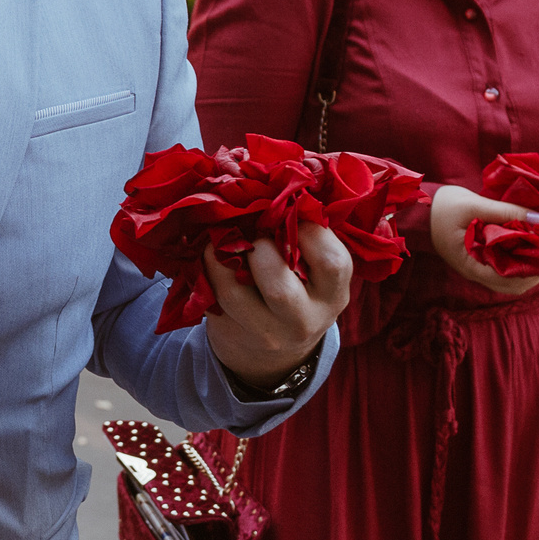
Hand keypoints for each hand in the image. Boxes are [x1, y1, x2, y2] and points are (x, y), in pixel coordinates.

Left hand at [201, 223, 352, 385]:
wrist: (277, 349)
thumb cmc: (298, 287)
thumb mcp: (315, 270)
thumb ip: (304, 237)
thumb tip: (274, 190)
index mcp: (334, 295)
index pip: (332, 262)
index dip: (309, 230)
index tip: (290, 215)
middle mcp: (304, 320)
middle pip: (280, 289)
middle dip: (260, 250)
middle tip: (254, 234)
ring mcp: (267, 333)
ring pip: (233, 293)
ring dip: (221, 257)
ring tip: (222, 240)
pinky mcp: (233, 333)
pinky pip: (210, 297)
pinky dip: (205, 269)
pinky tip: (210, 255)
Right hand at [427, 185, 538, 297]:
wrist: (419, 209)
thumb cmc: (442, 208)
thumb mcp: (474, 204)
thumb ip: (505, 211)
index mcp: (471, 265)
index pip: (508, 280)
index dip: (532, 271)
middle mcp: (476, 272)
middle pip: (514, 285)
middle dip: (535, 271)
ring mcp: (478, 268)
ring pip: (511, 280)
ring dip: (529, 267)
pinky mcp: (481, 260)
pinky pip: (505, 268)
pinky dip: (520, 260)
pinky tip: (529, 244)